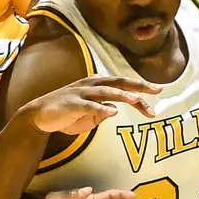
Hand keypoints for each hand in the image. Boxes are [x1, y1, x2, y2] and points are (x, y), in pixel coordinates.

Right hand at [23, 76, 159, 135]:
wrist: (40, 116)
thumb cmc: (67, 114)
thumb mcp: (91, 114)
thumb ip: (104, 111)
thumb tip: (116, 111)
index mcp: (98, 85)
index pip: (123, 85)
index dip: (141, 88)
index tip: (159, 94)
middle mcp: (91, 85)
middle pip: (118, 82)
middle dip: (138, 85)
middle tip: (156, 89)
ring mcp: (81, 93)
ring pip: (105, 91)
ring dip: (122, 95)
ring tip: (137, 99)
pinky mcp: (71, 104)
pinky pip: (88, 106)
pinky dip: (100, 108)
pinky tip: (112, 112)